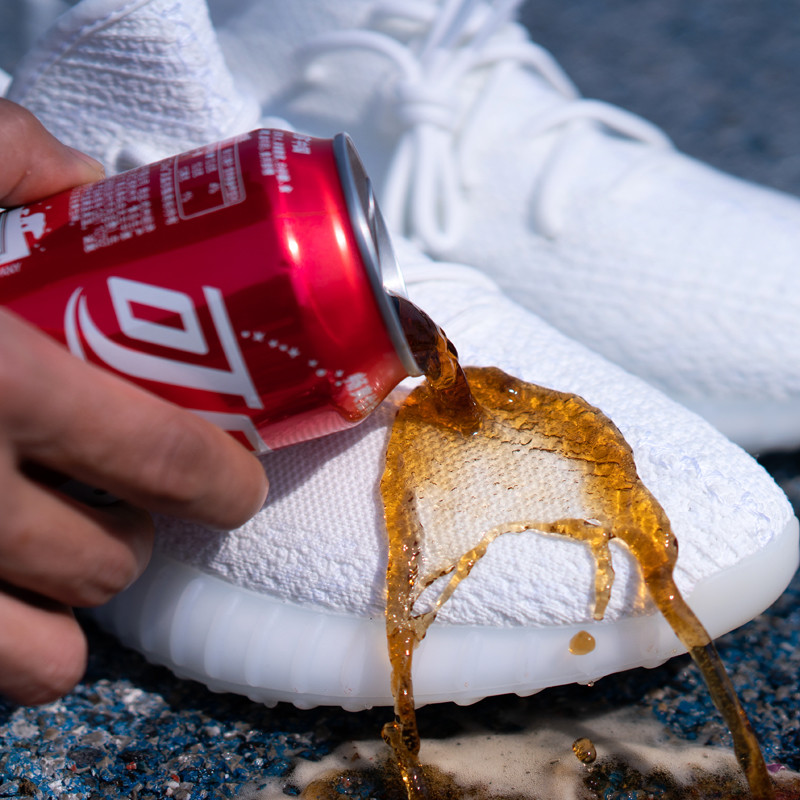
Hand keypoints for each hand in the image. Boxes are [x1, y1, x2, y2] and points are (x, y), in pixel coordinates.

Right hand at [0, 99, 268, 705]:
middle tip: (131, 498)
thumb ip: (3, 153)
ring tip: (61, 548)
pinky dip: (7, 648)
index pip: (161, 458)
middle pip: (109, 559)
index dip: (222, 480)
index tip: (237, 482)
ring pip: (45, 652)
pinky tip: (0, 592)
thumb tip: (86, 184)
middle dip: (140, 532)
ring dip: (73, 601)